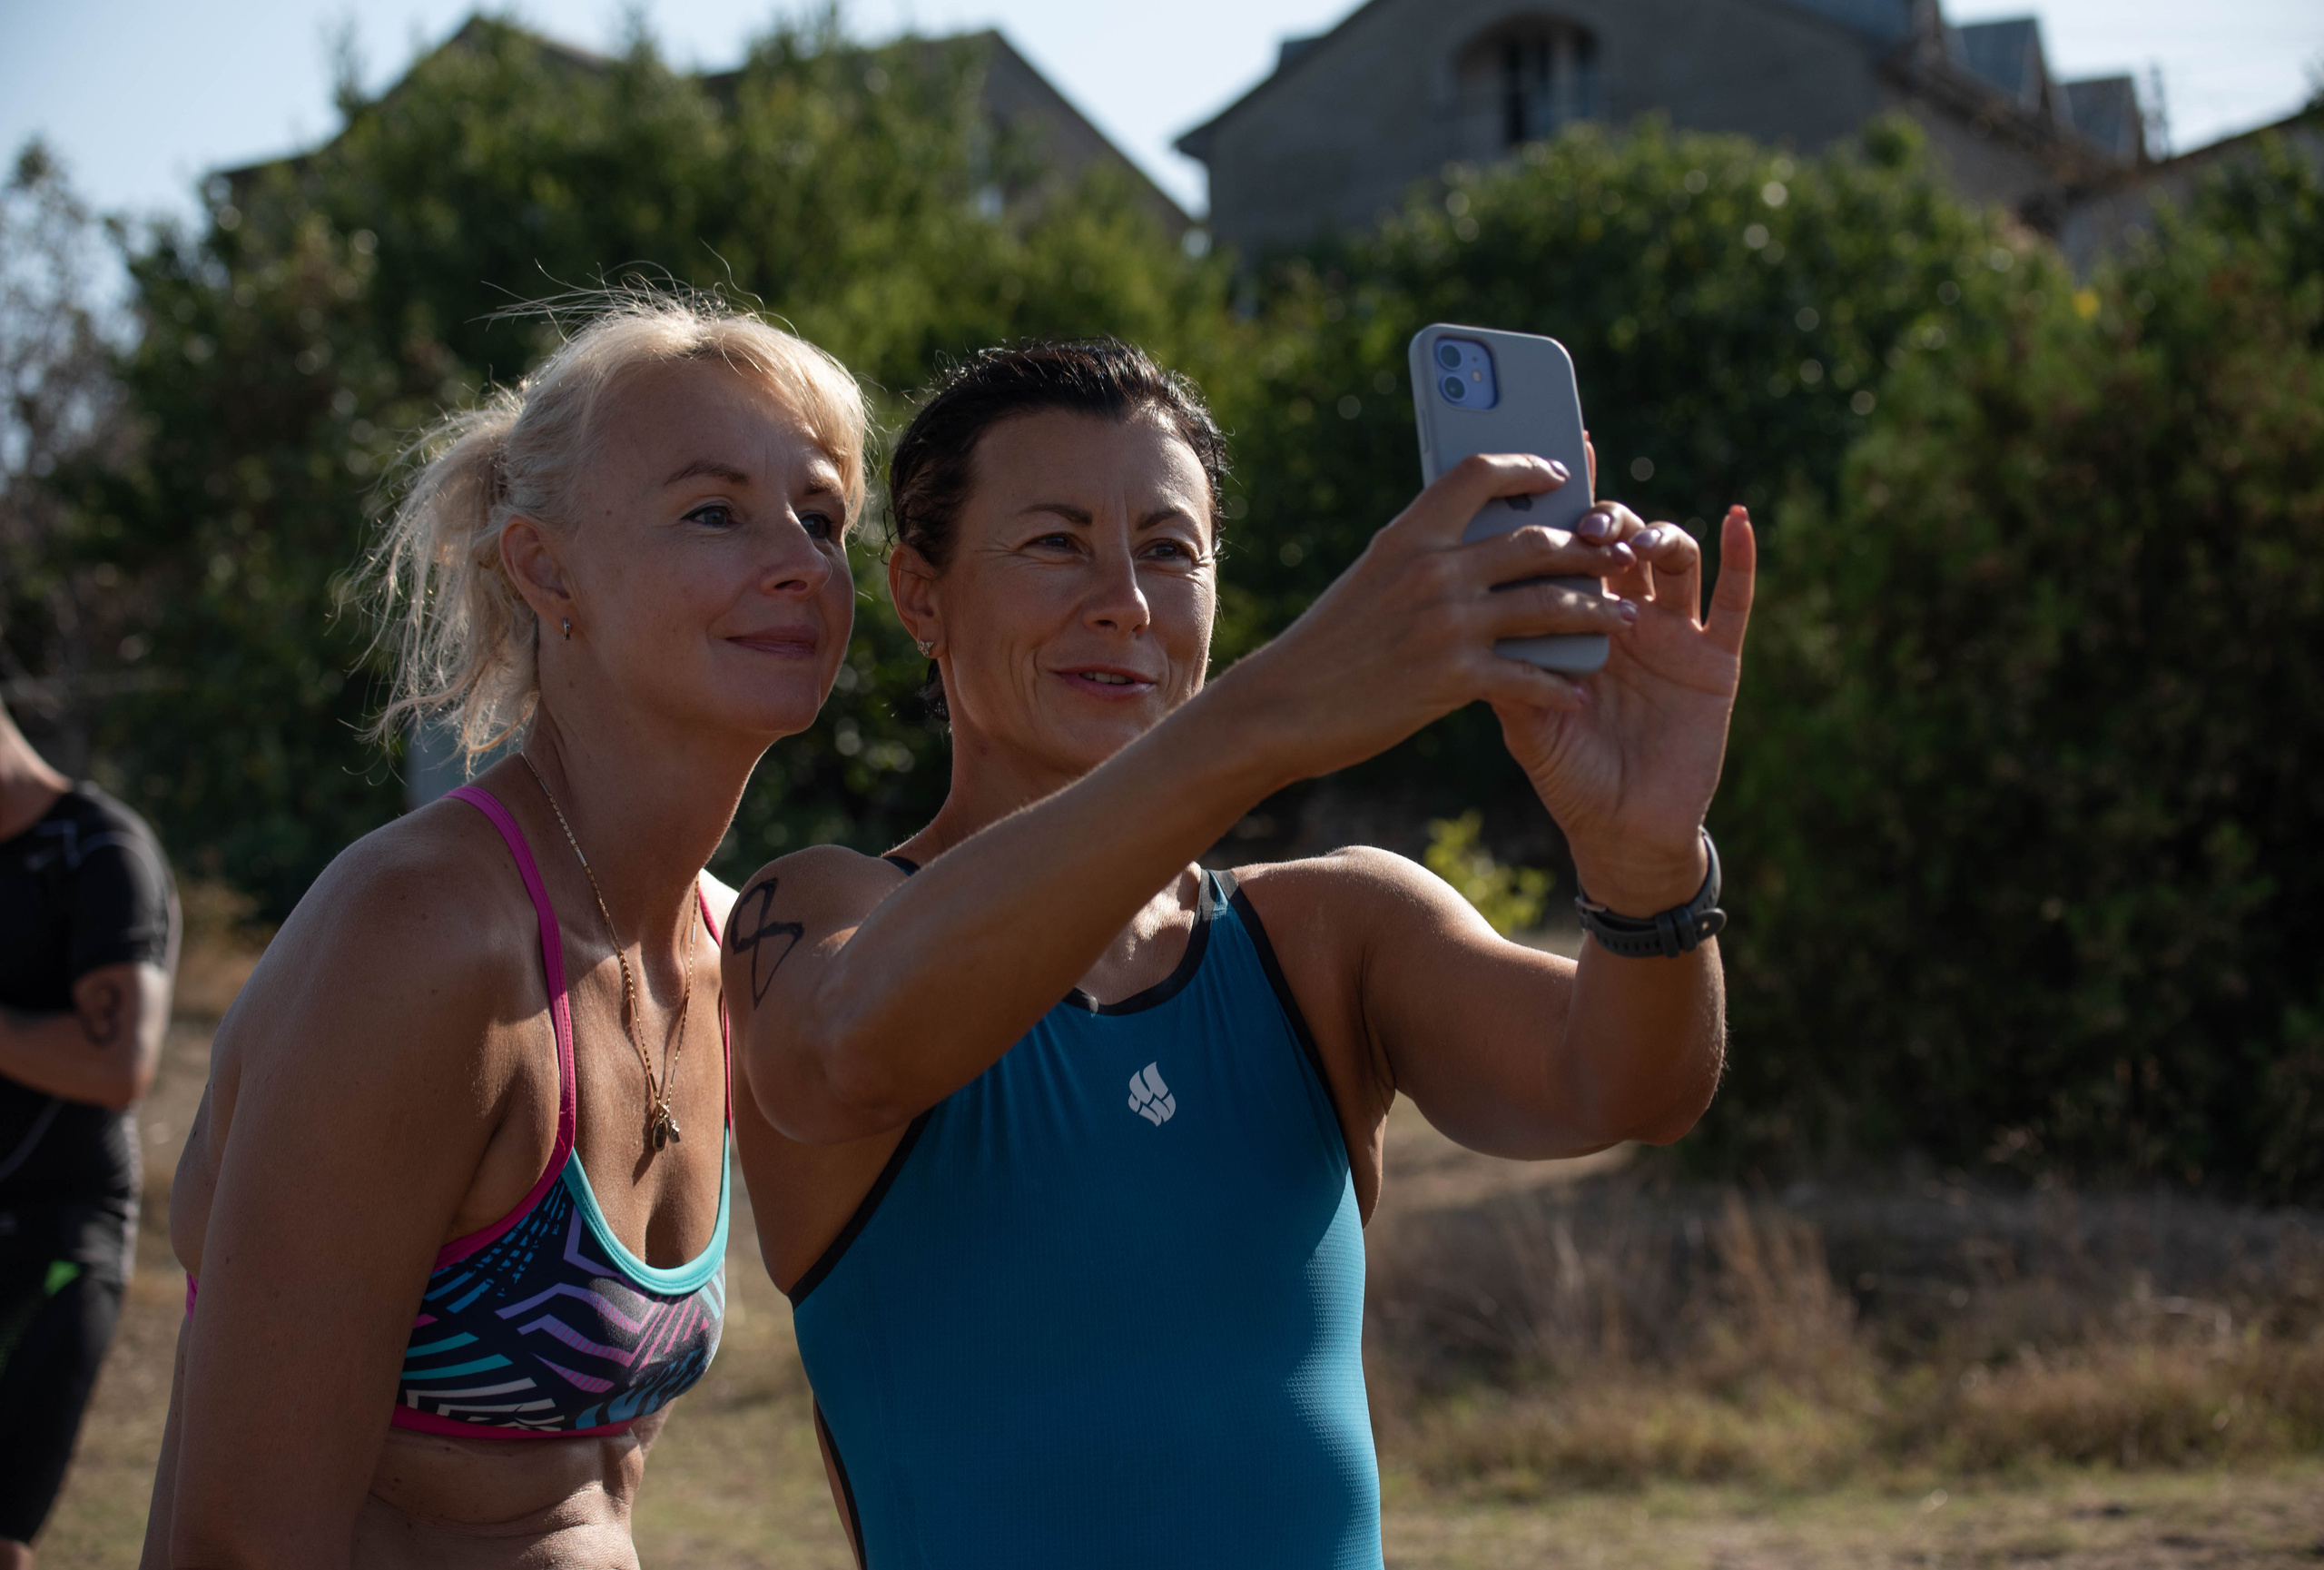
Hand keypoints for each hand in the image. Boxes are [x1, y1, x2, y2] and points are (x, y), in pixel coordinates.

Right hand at [1210, 453, 1641, 784]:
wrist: (1283, 706)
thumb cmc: (1329, 645)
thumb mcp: (1370, 578)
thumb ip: (1423, 556)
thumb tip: (1477, 544)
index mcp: (1409, 535)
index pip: (1479, 472)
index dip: (1529, 464)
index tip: (1559, 472)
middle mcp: (1432, 569)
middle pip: (1536, 540)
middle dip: (1591, 547)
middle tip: (1622, 554)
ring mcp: (1446, 623)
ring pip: (1548, 604)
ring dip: (1598, 612)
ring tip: (1627, 620)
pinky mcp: (1452, 678)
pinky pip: (1528, 674)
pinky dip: (1559, 685)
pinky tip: (1577, 692)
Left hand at [1493, 496, 1754, 914]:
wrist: (1620, 830)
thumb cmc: (1568, 773)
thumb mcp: (1524, 719)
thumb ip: (1505, 668)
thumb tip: (1464, 615)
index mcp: (1580, 619)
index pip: (1572, 548)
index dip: (1569, 502)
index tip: (1554, 459)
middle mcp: (1629, 614)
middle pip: (1624, 541)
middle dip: (1608, 522)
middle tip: (1585, 528)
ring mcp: (1675, 634)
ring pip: (1674, 559)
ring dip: (1657, 536)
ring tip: (1635, 545)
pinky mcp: (1716, 660)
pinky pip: (1735, 600)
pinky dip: (1740, 557)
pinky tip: (1736, 520)